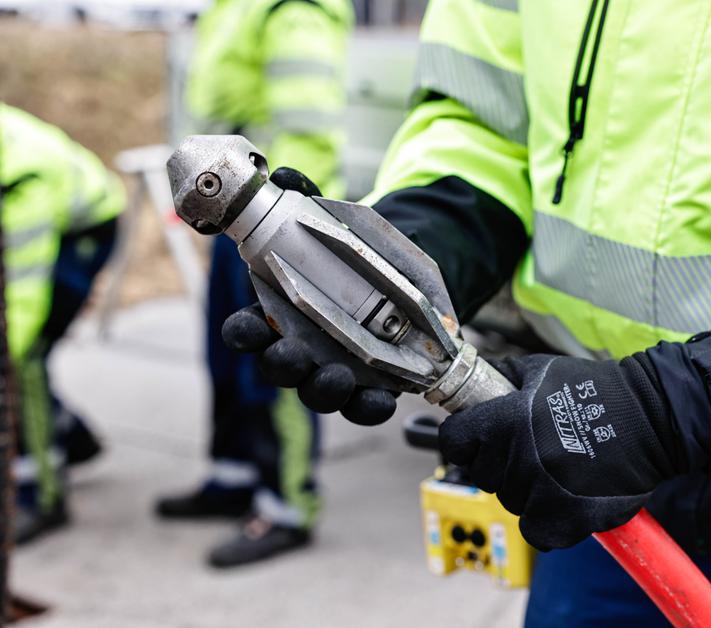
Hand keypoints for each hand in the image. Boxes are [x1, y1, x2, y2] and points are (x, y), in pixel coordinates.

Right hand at [220, 167, 398, 425]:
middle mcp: (298, 350)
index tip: (249, 326)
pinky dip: (370, 405)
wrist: (399, 278)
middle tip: (293, 353)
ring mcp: (330, 372)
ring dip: (323, 389)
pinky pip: (362, 407)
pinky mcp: (366, 388)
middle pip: (277, 368)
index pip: (245, 331)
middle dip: (282, 364)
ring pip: (317, 393)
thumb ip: (304, 200)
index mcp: (277, 315)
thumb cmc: (349, 256)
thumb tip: (285, 175)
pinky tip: (382, 397)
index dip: (243, 333)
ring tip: (339, 376)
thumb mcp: (329, 225)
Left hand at [439, 353, 683, 550]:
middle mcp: (520, 457)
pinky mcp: (566, 519)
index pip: (453, 441)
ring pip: (510, 501)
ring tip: (557, 467)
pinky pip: (535, 531)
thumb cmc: (598, 390)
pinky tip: (562, 497)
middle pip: (482, 474)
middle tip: (531, 448)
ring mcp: (542, 491)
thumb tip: (471, 385)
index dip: (463, 439)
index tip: (476, 439)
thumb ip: (501, 377)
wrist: (653, 419)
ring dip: (526, 489)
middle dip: (499, 462)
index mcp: (508, 420)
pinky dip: (545, 520)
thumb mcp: (542, 369)